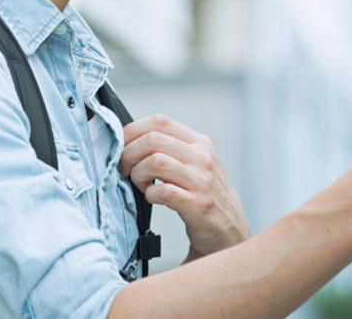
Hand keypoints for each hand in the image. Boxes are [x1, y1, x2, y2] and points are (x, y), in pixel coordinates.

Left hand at [120, 115, 250, 260]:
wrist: (230, 230)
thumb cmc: (203, 194)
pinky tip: (152, 198)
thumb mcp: (194, 163)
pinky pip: (162, 191)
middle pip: (153, 139)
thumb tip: (128, 139)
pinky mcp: (198, 204)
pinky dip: (149, 194)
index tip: (121, 147)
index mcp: (199, 142)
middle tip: (125, 169)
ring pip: (155, 162)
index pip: (160, 121)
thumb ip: (170, 148)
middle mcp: (203, 157)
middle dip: (129, 154)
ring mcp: (202, 180)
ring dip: (138, 174)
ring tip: (140, 184)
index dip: (132, 131)